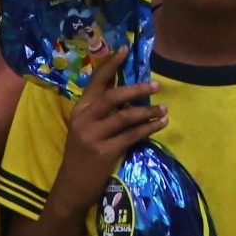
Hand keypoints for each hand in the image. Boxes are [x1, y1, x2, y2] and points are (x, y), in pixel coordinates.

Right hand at [58, 47, 164, 192]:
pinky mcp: (104, 152)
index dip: (111, 64)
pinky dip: (148, 129)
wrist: (72, 187)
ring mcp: (93, 136)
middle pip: (113, 96)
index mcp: (79, 110)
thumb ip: (101, 113)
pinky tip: (160, 125)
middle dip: (137, 89)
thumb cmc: (82, 156)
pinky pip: (131, 136)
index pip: (96, 82)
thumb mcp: (85, 129)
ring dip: (148, 112)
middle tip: (156, 85)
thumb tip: (129, 96)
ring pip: (125, 117)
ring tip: (164, 110)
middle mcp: (84, 120)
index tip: (125, 48)